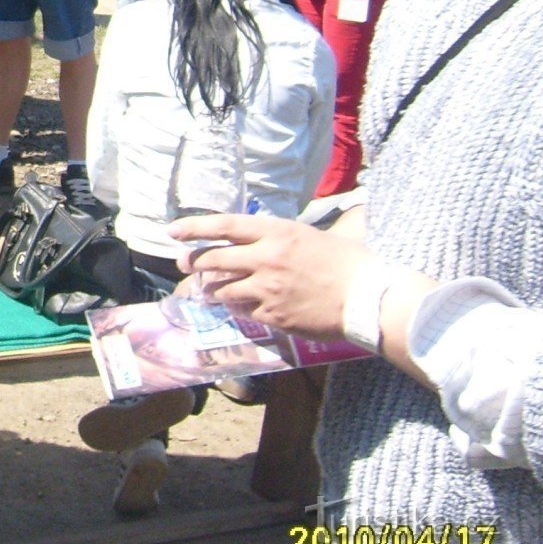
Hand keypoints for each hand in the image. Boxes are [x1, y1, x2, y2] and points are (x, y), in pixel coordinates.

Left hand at [170, 214, 373, 340]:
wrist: (368, 298)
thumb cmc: (347, 262)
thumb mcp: (309, 236)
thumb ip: (278, 237)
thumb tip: (256, 238)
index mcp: (277, 233)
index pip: (225, 226)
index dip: (195, 228)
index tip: (173, 231)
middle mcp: (266, 259)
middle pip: (215, 259)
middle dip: (194, 261)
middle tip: (184, 263)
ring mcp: (268, 290)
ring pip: (223, 290)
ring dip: (214, 289)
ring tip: (211, 289)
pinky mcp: (274, 317)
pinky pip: (244, 312)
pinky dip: (240, 309)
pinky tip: (243, 307)